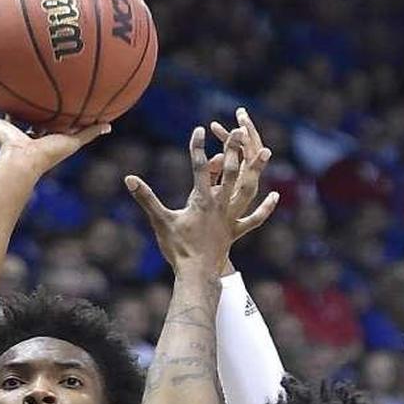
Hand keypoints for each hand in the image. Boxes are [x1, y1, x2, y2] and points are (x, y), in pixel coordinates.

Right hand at [0, 91, 110, 177]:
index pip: (47, 123)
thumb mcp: (74, 141)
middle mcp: (24, 133)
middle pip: (27, 116)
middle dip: (30, 104)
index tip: (56, 97)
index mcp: (41, 137)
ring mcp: (8, 130)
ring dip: (7, 100)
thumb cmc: (49, 153)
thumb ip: (90, 132)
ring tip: (7, 81)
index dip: (52, 111)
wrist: (23, 161)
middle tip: (34, 85)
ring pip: (7, 111)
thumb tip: (110, 125)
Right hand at [126, 126, 278, 273]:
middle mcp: (220, 205)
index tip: (199, 129)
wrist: (197, 274)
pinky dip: (265, 208)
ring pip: (248, 190)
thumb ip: (146, 198)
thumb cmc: (177, 248)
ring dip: (256, 170)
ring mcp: (231, 218)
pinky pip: (255, 219)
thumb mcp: (160, 220)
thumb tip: (128, 179)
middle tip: (238, 130)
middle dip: (233, 149)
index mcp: (202, 200)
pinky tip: (275, 196)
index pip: (200, 168)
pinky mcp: (236, 231)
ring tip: (265, 151)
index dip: (198, 147)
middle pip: (230, 172)